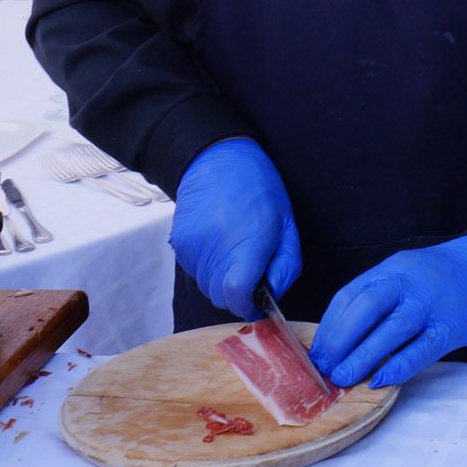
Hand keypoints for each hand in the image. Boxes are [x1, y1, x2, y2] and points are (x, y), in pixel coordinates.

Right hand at [168, 138, 300, 319]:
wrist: (217, 160)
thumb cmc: (260, 191)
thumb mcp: (288, 226)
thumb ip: (285, 267)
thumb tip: (272, 296)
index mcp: (247, 244)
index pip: (237, 296)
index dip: (249, 306)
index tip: (258, 300)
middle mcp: (214, 250)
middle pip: (221, 298)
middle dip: (237, 293)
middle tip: (250, 269)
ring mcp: (192, 248)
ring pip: (206, 287)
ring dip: (221, 279)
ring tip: (233, 249)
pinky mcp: (179, 244)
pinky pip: (195, 271)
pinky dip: (207, 266)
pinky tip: (218, 242)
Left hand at [309, 236, 466, 388]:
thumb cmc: (445, 274)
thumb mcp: (406, 271)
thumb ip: (379, 296)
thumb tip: (344, 336)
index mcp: (392, 269)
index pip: (349, 296)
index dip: (329, 327)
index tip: (317, 353)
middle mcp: (408, 283)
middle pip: (364, 310)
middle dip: (339, 342)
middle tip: (324, 369)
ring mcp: (431, 304)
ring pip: (390, 331)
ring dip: (361, 357)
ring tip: (344, 378)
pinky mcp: (452, 326)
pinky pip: (421, 349)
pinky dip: (398, 366)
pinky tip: (381, 379)